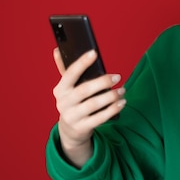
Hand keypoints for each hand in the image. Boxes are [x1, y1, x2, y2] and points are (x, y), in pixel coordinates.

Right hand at [52, 48, 125, 166]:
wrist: (70, 129)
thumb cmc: (74, 102)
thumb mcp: (68, 88)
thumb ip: (66, 70)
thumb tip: (57, 50)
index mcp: (60, 89)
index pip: (69, 74)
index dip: (81, 63)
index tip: (94, 52)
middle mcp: (63, 103)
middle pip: (84, 90)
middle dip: (102, 82)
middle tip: (117, 76)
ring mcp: (72, 116)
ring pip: (93, 105)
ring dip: (111, 96)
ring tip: (122, 90)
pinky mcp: (82, 127)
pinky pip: (100, 118)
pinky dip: (113, 109)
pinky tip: (122, 103)